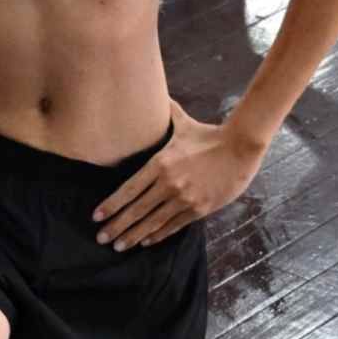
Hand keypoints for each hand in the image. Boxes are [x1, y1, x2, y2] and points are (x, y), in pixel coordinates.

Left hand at [93, 105, 263, 249]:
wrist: (241, 148)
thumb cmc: (209, 135)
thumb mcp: (183, 123)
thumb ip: (164, 113)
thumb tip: (152, 92)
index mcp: (161, 163)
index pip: (129, 189)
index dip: (111, 205)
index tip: (96, 216)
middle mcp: (169, 183)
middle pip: (137, 209)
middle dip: (116, 225)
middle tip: (101, 238)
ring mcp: (184, 198)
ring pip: (153, 222)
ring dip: (134, 235)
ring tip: (118, 245)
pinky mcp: (199, 209)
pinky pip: (173, 226)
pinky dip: (158, 235)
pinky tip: (145, 242)